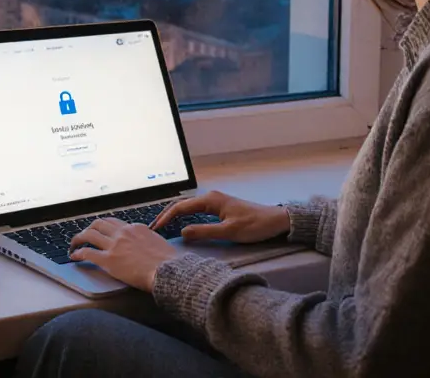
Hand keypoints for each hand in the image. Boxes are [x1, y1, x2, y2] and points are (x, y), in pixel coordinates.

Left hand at [69, 217, 177, 291]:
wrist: (166, 271)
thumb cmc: (168, 261)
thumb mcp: (159, 243)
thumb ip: (148, 240)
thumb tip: (146, 245)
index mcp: (135, 228)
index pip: (116, 224)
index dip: (106, 228)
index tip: (103, 233)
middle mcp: (123, 233)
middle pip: (99, 223)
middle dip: (90, 228)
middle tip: (86, 235)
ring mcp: (114, 245)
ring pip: (89, 234)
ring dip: (79, 238)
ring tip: (74, 244)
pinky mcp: (108, 260)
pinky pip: (87, 252)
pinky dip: (78, 253)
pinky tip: (74, 256)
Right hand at [150, 190, 290, 243]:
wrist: (276, 220)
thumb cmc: (255, 226)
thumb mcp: (229, 232)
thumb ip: (204, 231)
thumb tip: (182, 233)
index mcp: (211, 200)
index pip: (180, 207)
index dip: (165, 218)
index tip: (155, 230)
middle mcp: (210, 197)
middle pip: (181, 205)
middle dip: (165, 215)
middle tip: (153, 229)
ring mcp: (215, 202)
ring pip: (188, 207)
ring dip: (173, 216)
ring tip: (162, 228)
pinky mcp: (219, 208)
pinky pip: (196, 211)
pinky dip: (184, 217)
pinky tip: (180, 225)